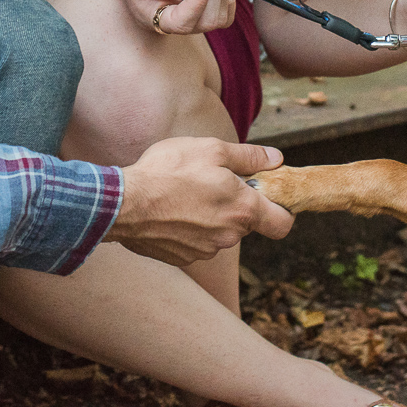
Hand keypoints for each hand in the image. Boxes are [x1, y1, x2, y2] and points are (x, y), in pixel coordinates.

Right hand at [106, 136, 292, 264]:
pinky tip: (171, 210)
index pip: (283, 223)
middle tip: (210, 182)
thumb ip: (249, 156)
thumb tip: (276, 158)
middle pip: (245, 222)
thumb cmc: (168, 171)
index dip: (280, 209)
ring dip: (210, 216)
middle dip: (234, 204)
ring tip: (184, 194)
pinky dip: (189, 228)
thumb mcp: (211, 149)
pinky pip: (196, 242)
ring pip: (219, 232)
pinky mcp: (183, 257)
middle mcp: (229, 236)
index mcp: (243, 209)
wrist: (123, 203)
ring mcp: (205, 250)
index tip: (266, 195)